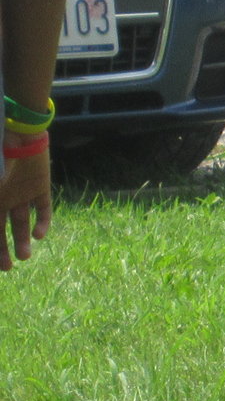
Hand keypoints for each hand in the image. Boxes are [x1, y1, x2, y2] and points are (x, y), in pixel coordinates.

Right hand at [0, 148, 51, 269]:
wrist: (17, 132)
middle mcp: (5, 199)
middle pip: (3, 230)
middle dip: (3, 249)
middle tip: (7, 268)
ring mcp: (23, 194)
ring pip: (23, 224)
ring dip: (23, 240)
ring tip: (24, 257)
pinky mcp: (40, 187)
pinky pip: (43, 209)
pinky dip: (43, 223)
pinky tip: (40, 236)